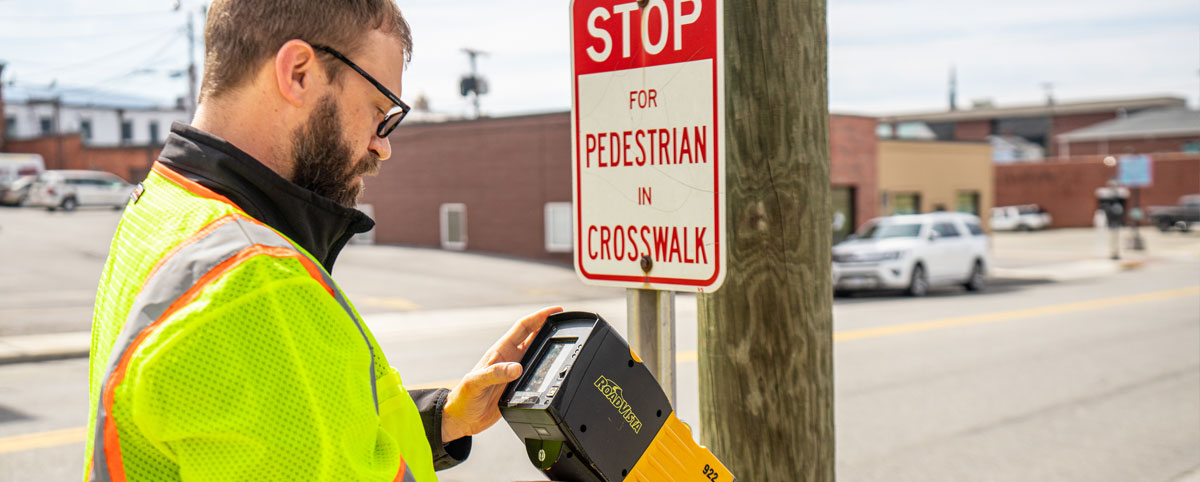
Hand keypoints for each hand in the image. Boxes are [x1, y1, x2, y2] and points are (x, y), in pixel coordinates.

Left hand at [441, 306, 562, 441]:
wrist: (462, 418)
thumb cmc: (463, 398)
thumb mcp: (476, 383)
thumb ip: (495, 374)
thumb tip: (517, 368)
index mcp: (500, 352)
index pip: (523, 328)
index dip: (539, 317)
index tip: (555, 310)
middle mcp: (508, 359)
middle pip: (532, 336)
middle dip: (547, 325)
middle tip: (563, 320)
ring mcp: (512, 371)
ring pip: (535, 352)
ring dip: (547, 343)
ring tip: (562, 337)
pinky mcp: (516, 385)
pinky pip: (534, 371)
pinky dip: (545, 366)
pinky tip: (552, 366)